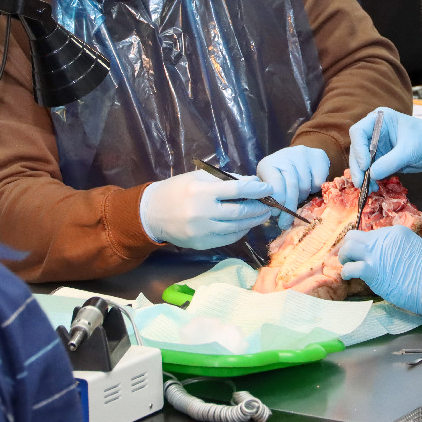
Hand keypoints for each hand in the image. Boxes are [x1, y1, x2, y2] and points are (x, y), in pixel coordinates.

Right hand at [139, 169, 270, 249]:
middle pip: (240, 212)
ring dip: (253, 221)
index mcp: (201, 191)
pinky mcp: (201, 244)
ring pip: (236, 227)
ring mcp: (201, 231)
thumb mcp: (198, 177)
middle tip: (270, 204)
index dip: (256, 190)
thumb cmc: (177, 190)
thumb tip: (252, 182)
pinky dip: (240, 232)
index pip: (237, 190)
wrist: (151, 213)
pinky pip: (228, 239)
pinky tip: (246, 225)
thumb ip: (225, 180)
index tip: (269, 188)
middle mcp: (202, 213)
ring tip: (263, 214)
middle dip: (258, 207)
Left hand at [256, 145, 328, 227]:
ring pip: (305, 186)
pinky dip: (315, 190)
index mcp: (268, 164)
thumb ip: (269, 198)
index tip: (276, 214)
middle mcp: (286, 155)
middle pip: (292, 185)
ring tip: (298, 197)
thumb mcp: (269, 186)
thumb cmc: (279, 178)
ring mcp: (304, 154)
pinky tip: (308, 187)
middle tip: (287, 221)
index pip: (275, 183)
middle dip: (289, 206)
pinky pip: (319, 182)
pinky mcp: (319, 156)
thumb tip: (276, 213)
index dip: (278, 200)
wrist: (297, 159)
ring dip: (302, 197)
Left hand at [339, 225, 421, 320]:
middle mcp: (385, 238)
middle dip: (350, 246)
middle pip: (355, 236)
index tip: (365, 254)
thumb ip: (402, 248)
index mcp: (397, 232)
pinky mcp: (372, 270)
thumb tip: (393, 255)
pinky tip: (348, 277)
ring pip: (348, 247)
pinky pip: (350, 267)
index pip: (373, 235)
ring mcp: (377, 253)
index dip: (367, 245)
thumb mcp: (418, 249)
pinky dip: (346, 272)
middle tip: (350, 257)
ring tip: (346, 265)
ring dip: (344, 257)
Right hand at [348, 107, 421, 186]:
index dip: (358, 149)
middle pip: (356, 149)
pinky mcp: (381, 159)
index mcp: (380, 119)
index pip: (358, 132)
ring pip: (361, 162)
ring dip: (362, 176)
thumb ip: (391, 161)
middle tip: (361, 183)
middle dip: (358, 167)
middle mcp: (374, 131)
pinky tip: (374, 187)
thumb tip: (372, 174)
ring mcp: (377, 145)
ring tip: (369, 188)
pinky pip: (370, 170)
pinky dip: (370, 179)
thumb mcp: (410, 150)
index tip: (365, 165)